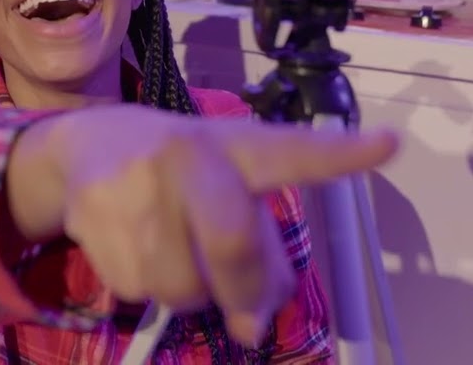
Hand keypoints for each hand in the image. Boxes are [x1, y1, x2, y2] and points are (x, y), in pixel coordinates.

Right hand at [7, 106, 396, 345]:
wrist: (83, 147)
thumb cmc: (179, 171)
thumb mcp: (224, 184)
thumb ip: (257, 246)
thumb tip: (251, 327)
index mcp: (234, 146)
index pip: (291, 152)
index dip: (339, 155)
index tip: (389, 145)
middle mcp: (187, 157)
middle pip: (232, 241)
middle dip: (244, 290)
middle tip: (247, 318)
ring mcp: (136, 185)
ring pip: (182, 287)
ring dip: (189, 292)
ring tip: (174, 252)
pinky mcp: (94, 216)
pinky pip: (137, 289)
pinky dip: (144, 285)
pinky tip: (135, 245)